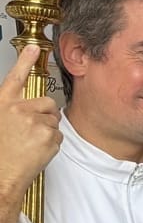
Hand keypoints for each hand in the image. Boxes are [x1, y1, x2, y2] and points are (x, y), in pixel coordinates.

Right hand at [0, 45, 61, 219]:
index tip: (32, 47)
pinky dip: (51, 144)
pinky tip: (35, 150)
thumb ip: (12, 111)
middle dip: (45, 115)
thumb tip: (24, 108)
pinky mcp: (48, 134)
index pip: (15, 78)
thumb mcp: (0, 123)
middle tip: (31, 131)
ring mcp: (34, 121)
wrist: (1, 175)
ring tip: (29, 143)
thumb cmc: (0, 152)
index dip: (24, 61)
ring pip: (54, 120)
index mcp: (4, 104)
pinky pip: (59, 135)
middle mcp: (18, 109)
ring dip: (47, 131)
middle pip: (47, 103)